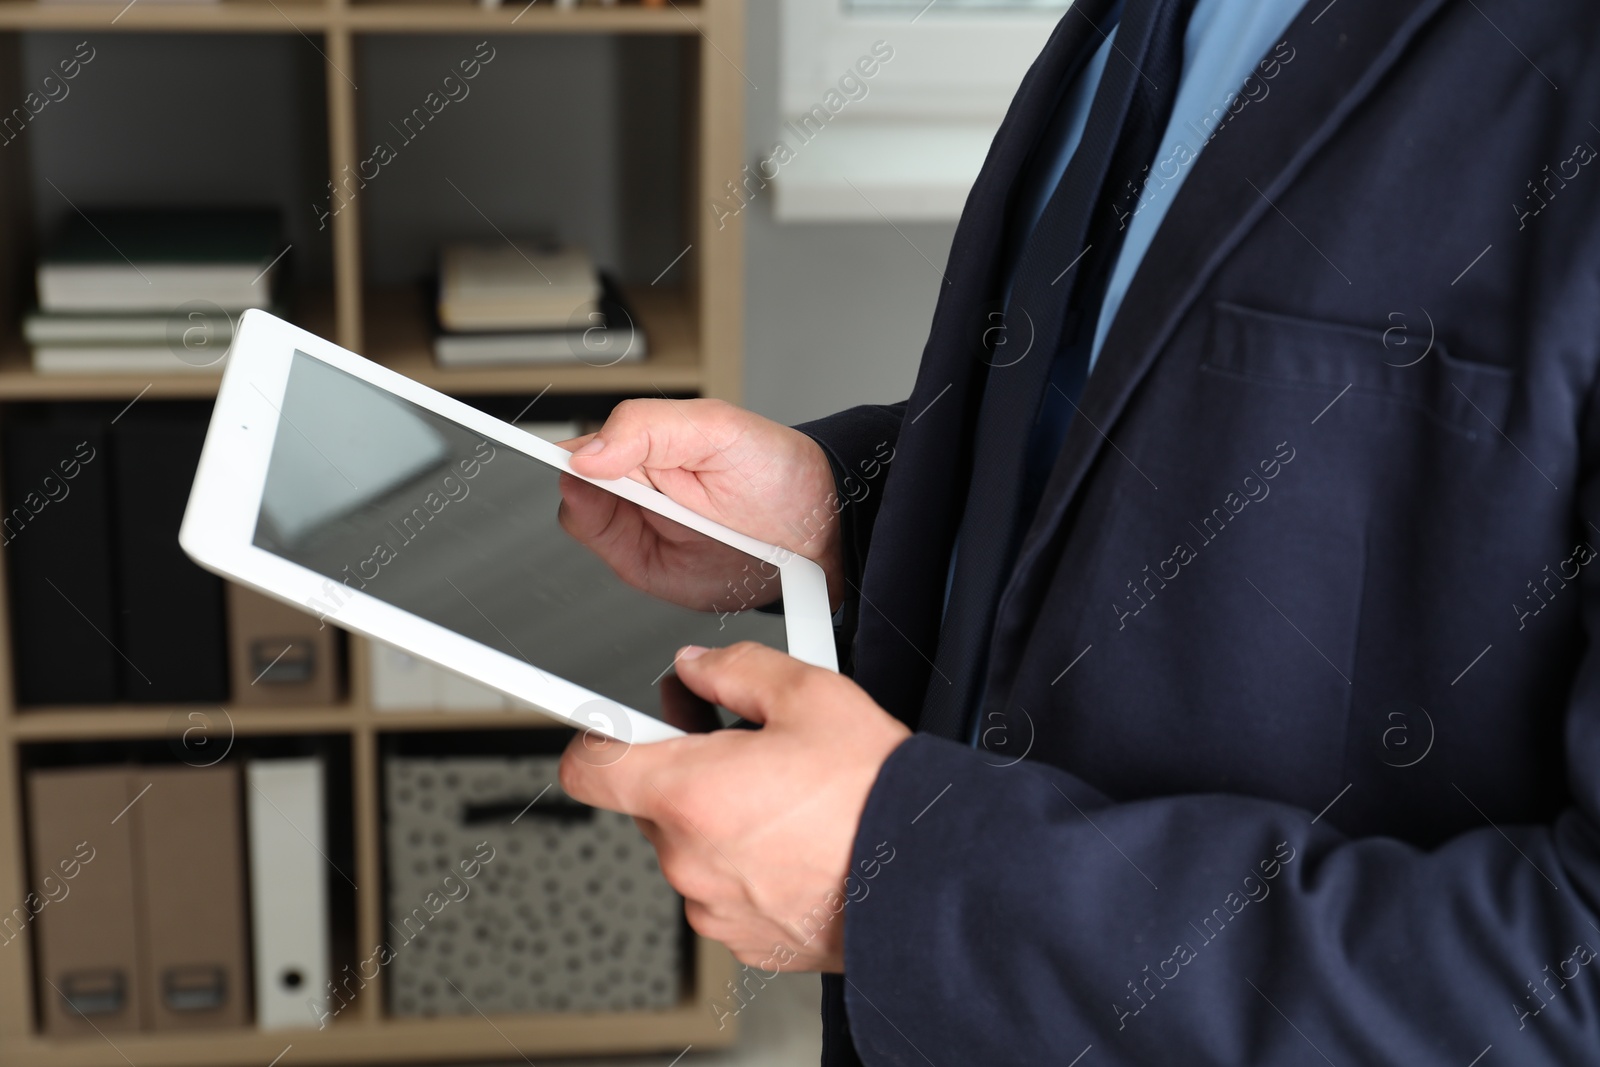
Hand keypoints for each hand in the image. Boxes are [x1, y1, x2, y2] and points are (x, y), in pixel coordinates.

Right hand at [558, 399, 843, 611]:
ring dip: (606, 522)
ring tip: (665, 515)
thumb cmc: (777, 472)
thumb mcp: (717, 427)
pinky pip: (609, 566)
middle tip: (634, 489)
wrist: (817, 533)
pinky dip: (619, 558)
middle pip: (571, 484)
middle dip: (588, 487)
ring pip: (583, 523)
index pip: (581, 441)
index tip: (554, 458)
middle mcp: (632, 483)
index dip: (560, 449)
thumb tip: (588, 453)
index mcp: (641, 440)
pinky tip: (657, 545)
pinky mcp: (646, 569)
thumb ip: (646, 427)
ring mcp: (636, 526)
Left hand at [558, 642, 910, 971]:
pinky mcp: (745, 940)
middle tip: (747, 755)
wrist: (930, 878)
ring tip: (787, 806)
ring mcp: (714, 907)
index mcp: (689, 793)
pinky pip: (723, 892)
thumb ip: (737, 667)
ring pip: (690, 849)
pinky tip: (797, 847)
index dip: (600, 740)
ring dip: (720, 825)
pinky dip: (748, 868)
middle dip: (687, 775)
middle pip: (651, 805)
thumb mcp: (811, 694)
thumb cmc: (875, 796)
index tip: (621, 731)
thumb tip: (697, 665)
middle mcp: (689, 859)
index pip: (590, 769)